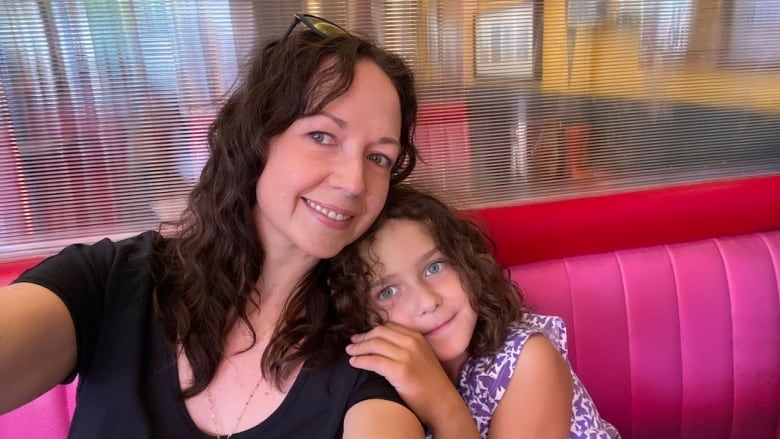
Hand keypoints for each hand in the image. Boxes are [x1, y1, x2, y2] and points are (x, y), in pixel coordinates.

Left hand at [346, 323, 478, 437]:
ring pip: (374, 345)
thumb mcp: (423, 356)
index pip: (389, 327)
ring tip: (350, 352)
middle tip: (352, 343)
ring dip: (358, 348)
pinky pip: (374, 361)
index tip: (362, 336)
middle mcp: (412, 343)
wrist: (443, 402)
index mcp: (417, 337)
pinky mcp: (400, 370)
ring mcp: (406, 356)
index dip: (372, 331)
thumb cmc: (431, 383)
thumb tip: (383, 344)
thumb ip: (407, 347)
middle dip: (363, 337)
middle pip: (379, 333)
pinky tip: (354, 363)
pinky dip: (361, 360)